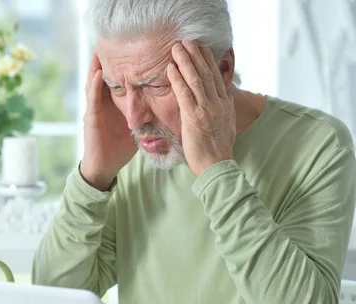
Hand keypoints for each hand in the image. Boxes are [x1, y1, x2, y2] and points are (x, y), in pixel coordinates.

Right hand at [80, 52, 136, 190]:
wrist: (105, 167)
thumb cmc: (119, 149)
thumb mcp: (136, 128)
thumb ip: (146, 115)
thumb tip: (167, 108)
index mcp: (115, 104)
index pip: (120, 80)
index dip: (125, 65)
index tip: (134, 48)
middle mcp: (104, 103)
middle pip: (106, 76)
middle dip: (108, 59)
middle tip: (113, 39)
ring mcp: (95, 109)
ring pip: (95, 82)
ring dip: (96, 65)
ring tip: (101, 48)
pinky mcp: (91, 118)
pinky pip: (92, 98)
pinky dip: (94, 85)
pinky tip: (98, 74)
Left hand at [167, 41, 236, 176]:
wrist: (217, 165)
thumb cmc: (218, 149)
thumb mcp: (227, 124)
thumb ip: (226, 107)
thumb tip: (228, 94)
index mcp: (224, 104)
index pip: (216, 77)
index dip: (208, 60)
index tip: (201, 48)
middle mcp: (217, 103)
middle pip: (206, 73)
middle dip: (196, 55)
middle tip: (187, 41)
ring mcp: (206, 109)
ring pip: (196, 80)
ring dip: (185, 62)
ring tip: (176, 49)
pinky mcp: (194, 117)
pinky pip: (185, 94)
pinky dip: (178, 80)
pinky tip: (171, 69)